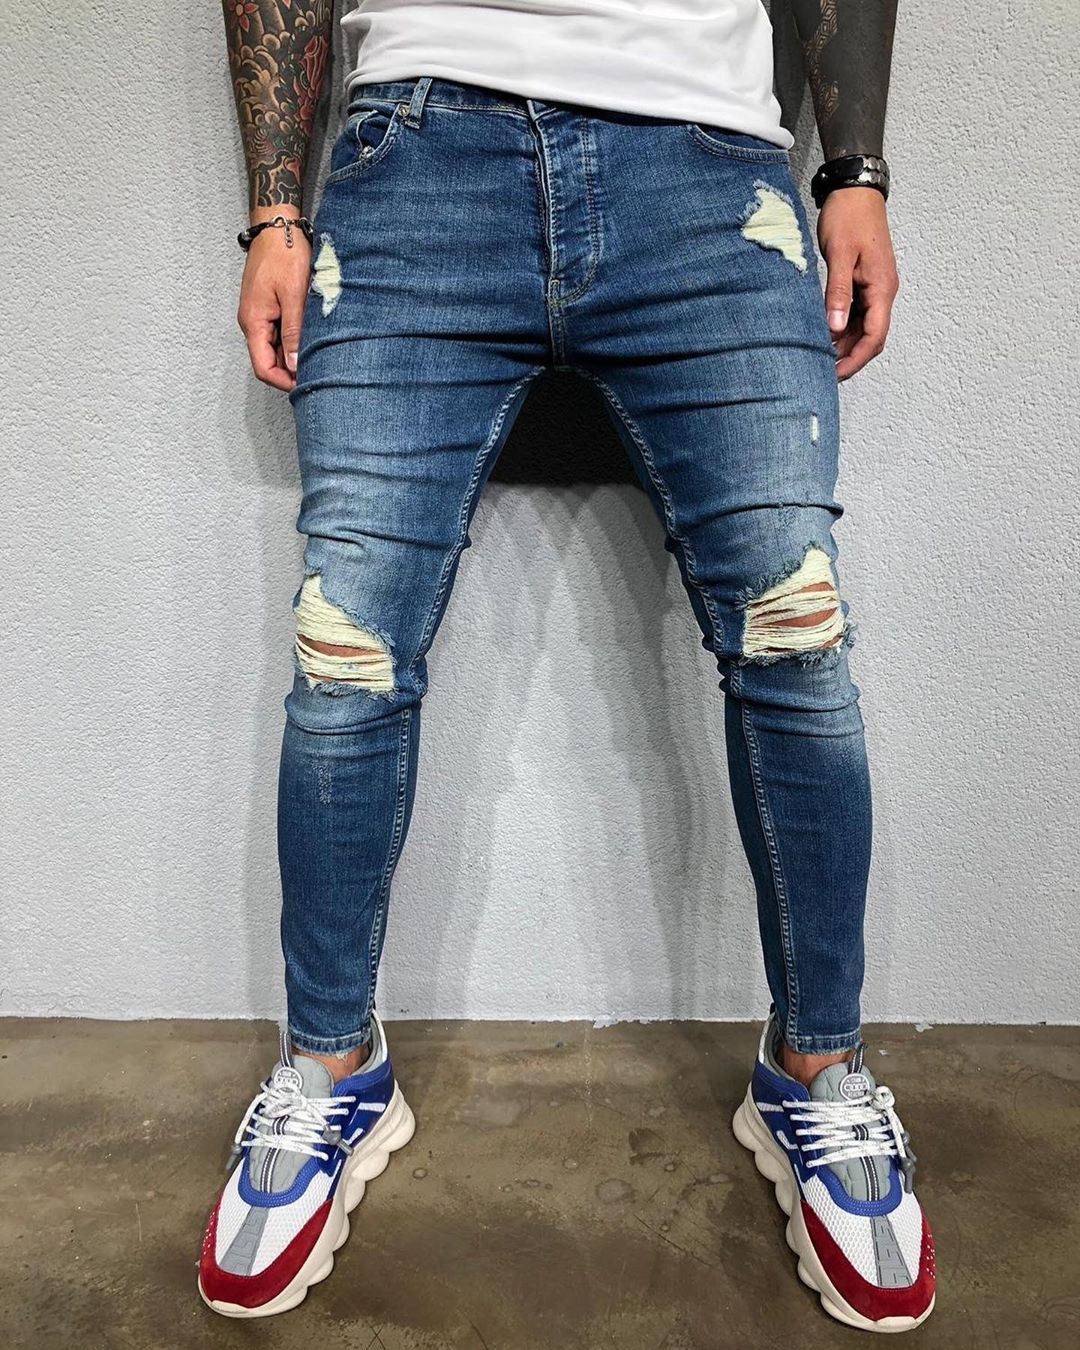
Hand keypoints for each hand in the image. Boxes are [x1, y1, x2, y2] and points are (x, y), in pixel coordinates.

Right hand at [237, 214, 311, 391]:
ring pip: (275, 349)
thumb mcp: (293, 296)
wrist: (276, 227)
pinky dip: (293, 341)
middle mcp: (253, 322)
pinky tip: (310, 338)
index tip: (306, 385)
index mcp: (254, 322)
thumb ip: (293, 333)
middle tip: (318, 373)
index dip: (283, 382)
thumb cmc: (284, 255)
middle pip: (268, 361)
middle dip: (290, 371)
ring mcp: (259, 315)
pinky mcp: (267, 308)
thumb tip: (294, 366)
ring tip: (317, 356)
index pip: (263, 368)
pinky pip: (278, 333)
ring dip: (293, 356)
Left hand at [817, 188, 899, 381]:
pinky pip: (857, 314)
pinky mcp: (864, 283)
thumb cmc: (848, 217)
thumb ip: (838, 292)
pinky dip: (843, 329)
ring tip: (821, 359)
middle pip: (871, 337)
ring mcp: (874, 288)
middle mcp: (882, 292)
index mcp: (882, 288)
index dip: (857, 359)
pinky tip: (824, 336)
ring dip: (845, 345)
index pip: (875, 335)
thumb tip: (836, 328)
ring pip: (863, 328)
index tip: (837, 375)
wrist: (855, 191)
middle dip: (851, 358)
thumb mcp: (840, 254)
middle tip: (825, 373)